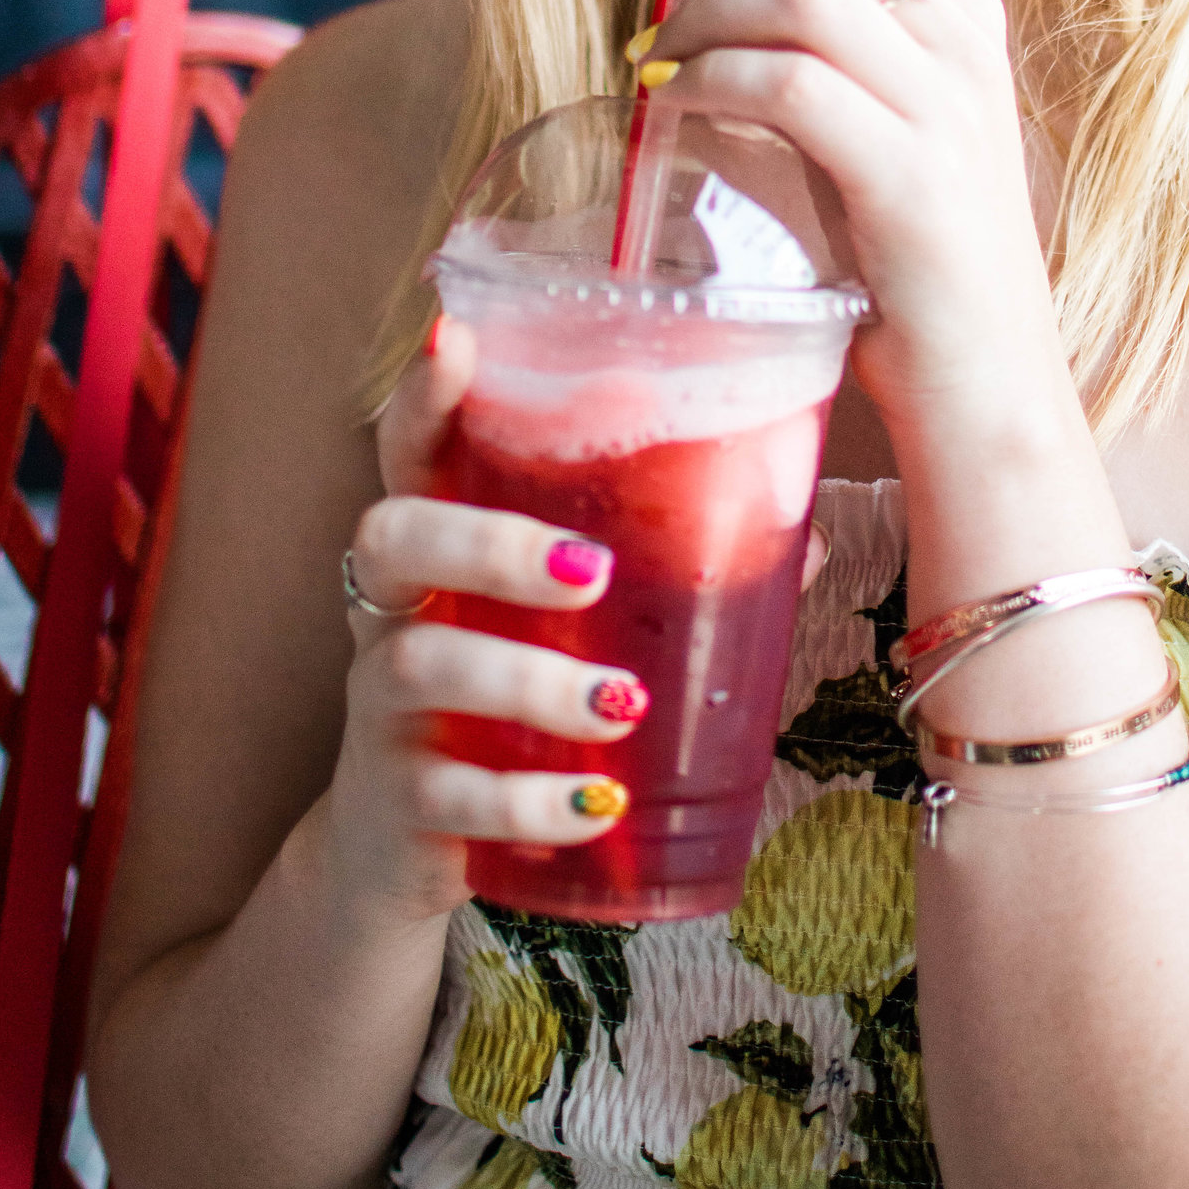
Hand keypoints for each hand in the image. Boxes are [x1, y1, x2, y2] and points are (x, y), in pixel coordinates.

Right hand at [325, 321, 640, 923]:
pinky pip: (446, 795)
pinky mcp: (397, 800)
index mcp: (441, 544)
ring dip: (530, 679)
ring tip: (620, 701)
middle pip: (395, 536)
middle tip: (592, 568)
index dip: (422, 392)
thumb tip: (804, 538)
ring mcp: (383, 705)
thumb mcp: (566, 635)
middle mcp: (396, 609)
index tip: (458, 340)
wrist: (406, 849)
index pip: (411, 448)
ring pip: (423, 665)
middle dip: (488, 541)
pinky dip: (527, 801)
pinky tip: (594, 804)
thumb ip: (664, 580)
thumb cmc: (508, 706)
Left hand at [625, 0, 1083, 485]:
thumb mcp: (878, 117)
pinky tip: (668, 104)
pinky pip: (786, 84)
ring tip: (650, 49)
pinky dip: (706, 79)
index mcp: (958, 6)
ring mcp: (943, 106)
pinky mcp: (909, 179)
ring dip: (700, 3)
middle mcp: (961, 37)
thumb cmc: (912, 257)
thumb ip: (822, 42)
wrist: (987, 391)